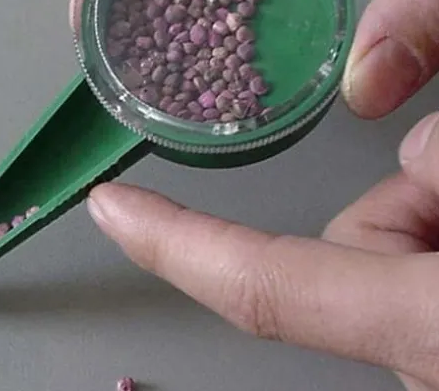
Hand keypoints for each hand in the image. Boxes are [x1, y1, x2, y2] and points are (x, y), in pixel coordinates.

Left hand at [86, 111, 438, 389]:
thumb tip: (404, 148)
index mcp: (432, 329)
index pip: (261, 286)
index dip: (173, 244)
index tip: (110, 209)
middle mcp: (425, 369)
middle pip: (343, 248)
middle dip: (392, 204)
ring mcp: (431, 369)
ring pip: (380, 258)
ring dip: (422, 221)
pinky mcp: (437, 356)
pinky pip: (407, 284)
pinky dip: (431, 249)